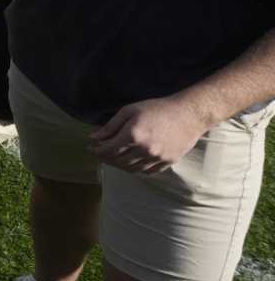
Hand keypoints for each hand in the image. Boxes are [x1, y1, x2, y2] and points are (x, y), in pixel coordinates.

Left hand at [89, 96, 209, 173]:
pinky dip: (135, 169)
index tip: (90, 148)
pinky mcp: (168, 162)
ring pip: (131, 169)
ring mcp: (157, 158)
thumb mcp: (129, 111)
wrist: (189, 114)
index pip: (107, 150)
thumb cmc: (157, 108)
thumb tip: (93, 137)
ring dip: (118, 165)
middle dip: (105, 158)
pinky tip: (131, 161)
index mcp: (132, 135)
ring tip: (114, 158)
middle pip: (117, 161)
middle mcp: (144, 150)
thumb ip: (110, 126)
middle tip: (100, 153)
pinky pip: (147, 172)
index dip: (96, 151)